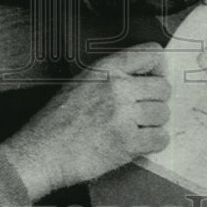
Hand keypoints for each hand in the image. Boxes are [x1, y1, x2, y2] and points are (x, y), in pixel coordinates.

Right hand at [0, 44, 170, 200]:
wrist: (42, 153)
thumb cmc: (57, 121)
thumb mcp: (82, 82)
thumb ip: (113, 76)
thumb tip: (146, 78)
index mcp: (105, 69)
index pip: (151, 53)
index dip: (158, 68)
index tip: (154, 78)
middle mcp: (117, 88)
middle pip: (163, 88)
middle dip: (156, 100)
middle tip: (141, 111)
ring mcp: (123, 115)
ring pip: (163, 114)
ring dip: (154, 123)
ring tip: (135, 128)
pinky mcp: (127, 143)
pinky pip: (160, 138)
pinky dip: (153, 143)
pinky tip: (138, 143)